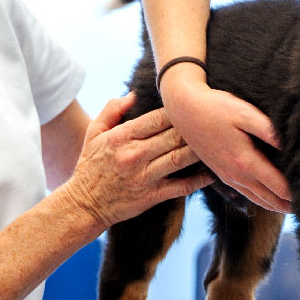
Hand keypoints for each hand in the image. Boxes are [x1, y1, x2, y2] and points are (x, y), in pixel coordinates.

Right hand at [62, 94, 211, 229]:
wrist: (83, 204)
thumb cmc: (90, 165)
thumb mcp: (93, 132)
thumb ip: (112, 110)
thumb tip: (134, 94)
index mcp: (122, 137)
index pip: (157, 118)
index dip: (177, 111)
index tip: (189, 107)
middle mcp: (135, 155)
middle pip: (173, 136)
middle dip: (193, 128)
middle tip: (210, 121)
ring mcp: (144, 177)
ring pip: (180, 158)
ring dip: (200, 150)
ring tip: (215, 142)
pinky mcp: (152, 196)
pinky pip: (181, 187)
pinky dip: (199, 180)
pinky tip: (212, 172)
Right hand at [160, 69, 291, 212]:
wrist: (184, 108)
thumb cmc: (216, 107)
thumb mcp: (245, 113)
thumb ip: (269, 130)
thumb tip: (290, 146)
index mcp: (245, 161)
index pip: (279, 186)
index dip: (297, 194)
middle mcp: (236, 174)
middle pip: (269, 198)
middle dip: (289, 205)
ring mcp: (227, 175)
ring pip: (257, 199)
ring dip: (276, 206)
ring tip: (293, 209)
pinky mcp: (221, 172)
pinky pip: (245, 193)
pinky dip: (261, 199)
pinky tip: (267, 198)